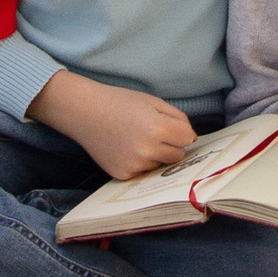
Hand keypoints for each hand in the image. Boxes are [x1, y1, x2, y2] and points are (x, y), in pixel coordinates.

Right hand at [28, 70, 195, 180]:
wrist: (86, 112)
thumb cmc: (120, 103)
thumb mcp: (153, 102)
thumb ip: (178, 118)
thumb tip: (192, 138)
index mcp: (157, 128)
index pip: (188, 138)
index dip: (181, 130)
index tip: (169, 125)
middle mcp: (146, 150)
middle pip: (178, 155)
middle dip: (172, 145)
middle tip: (154, 132)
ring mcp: (134, 165)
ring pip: (161, 165)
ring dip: (156, 155)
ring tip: (137, 139)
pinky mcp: (123, 174)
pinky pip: (144, 172)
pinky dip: (140, 162)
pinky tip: (126, 148)